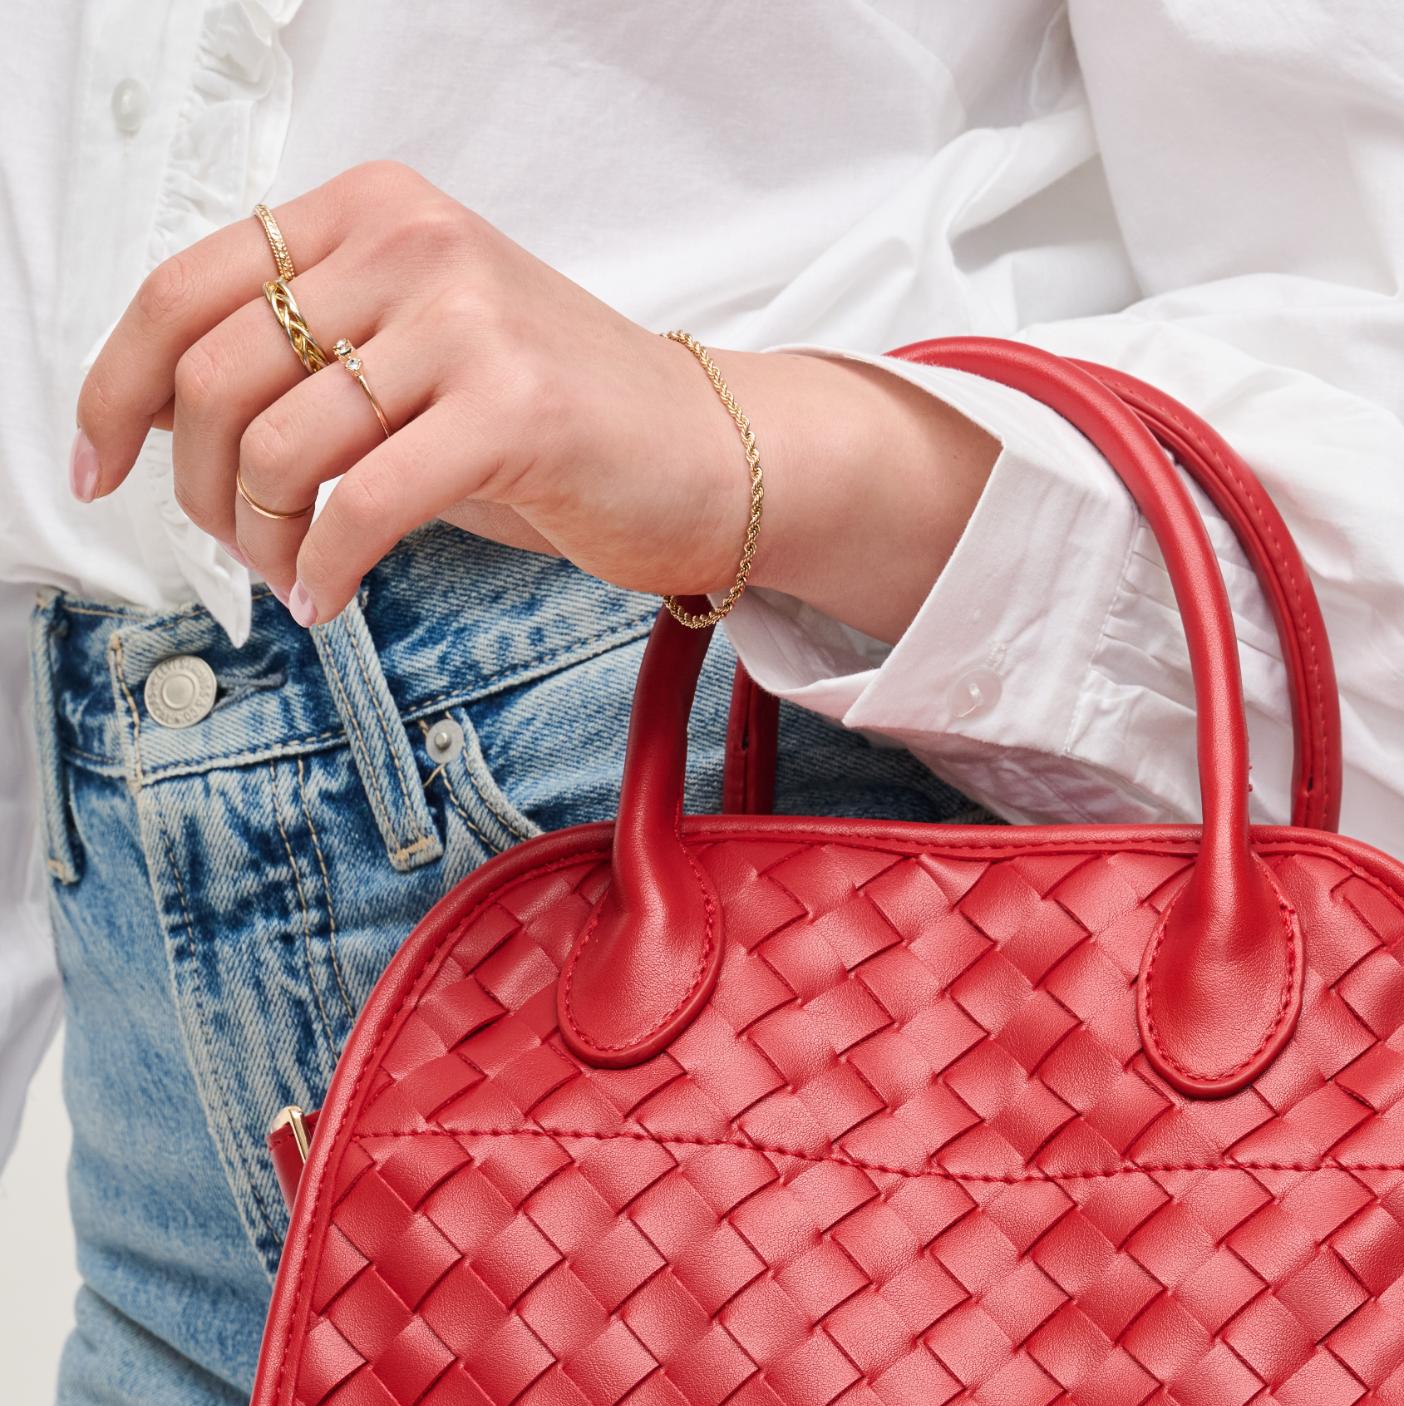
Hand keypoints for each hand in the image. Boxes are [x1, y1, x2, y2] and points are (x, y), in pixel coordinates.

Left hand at [71, 160, 996, 636]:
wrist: (712, 454)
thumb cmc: (564, 421)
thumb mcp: (419, 354)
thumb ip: (314, 359)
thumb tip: (176, 428)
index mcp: (375, 213)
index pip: (186, 289)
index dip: (116, 390)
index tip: (100, 466)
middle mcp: (413, 245)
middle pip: (216, 372)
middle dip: (197, 487)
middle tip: (232, 550)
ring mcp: (466, 321)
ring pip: (279, 444)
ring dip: (261, 540)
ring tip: (292, 580)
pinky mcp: (514, 409)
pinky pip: (363, 507)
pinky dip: (325, 572)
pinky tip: (332, 603)